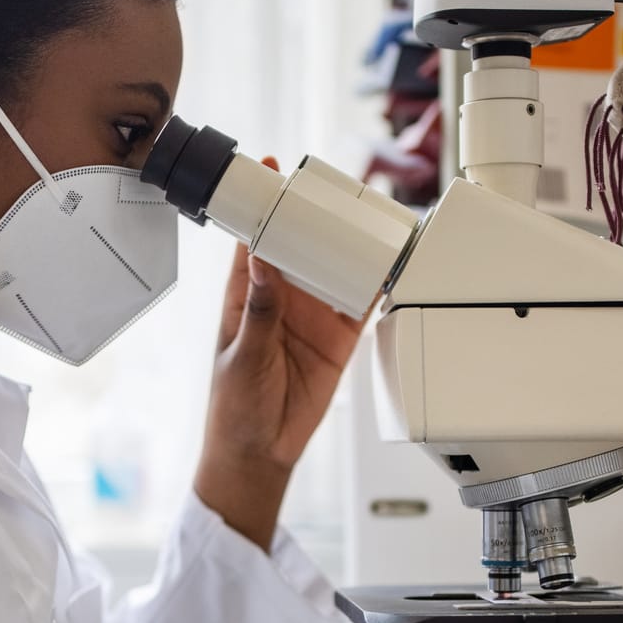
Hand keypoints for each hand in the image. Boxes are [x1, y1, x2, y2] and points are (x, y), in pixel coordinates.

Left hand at [194, 159, 369, 549]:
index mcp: (246, 294)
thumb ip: (260, 309)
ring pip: (334, 267)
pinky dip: (375, 282)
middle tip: (334, 188)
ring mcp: (312, 315)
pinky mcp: (339, 338)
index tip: (271, 169)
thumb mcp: (243, 354)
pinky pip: (361, 302)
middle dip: (315, 216)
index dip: (262, 203)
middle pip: (301, 244)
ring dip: (347, 245)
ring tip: (366, 216)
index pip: (253, 239)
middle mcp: (281, 298)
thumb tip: (261, 260)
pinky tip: (388, 262)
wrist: (261, 453)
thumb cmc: (234, 407)